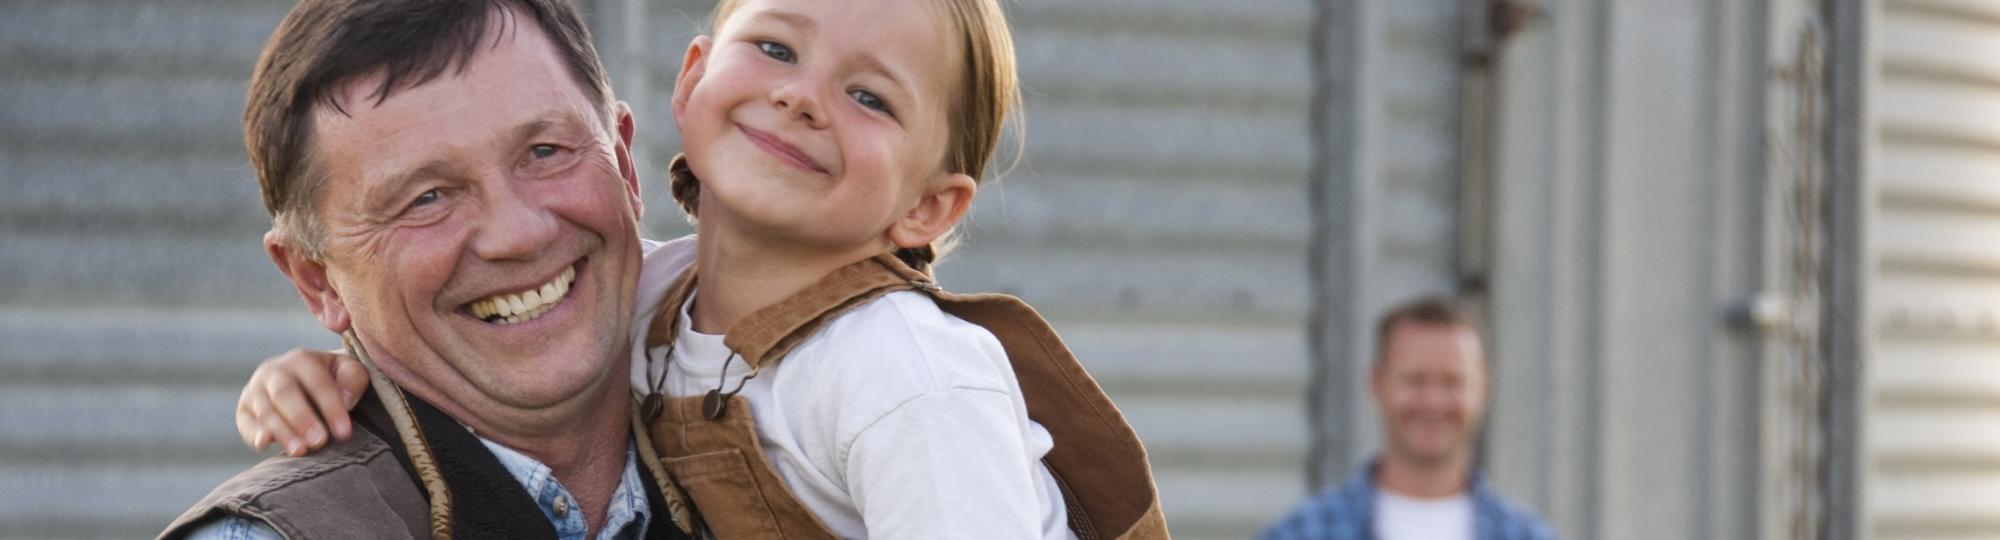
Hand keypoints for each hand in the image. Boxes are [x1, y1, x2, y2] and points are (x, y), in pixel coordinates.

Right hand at [234, 348, 368, 455]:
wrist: (307, 382)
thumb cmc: (336, 380)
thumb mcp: (350, 373)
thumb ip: (353, 380)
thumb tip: (345, 401)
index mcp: (302, 359)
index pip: (317, 383)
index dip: (331, 408)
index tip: (344, 432)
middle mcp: (273, 371)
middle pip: (285, 394)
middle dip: (302, 419)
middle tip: (320, 441)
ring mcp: (255, 390)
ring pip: (265, 411)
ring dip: (282, 432)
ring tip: (300, 451)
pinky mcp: (244, 410)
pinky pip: (245, 423)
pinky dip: (253, 434)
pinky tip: (264, 444)